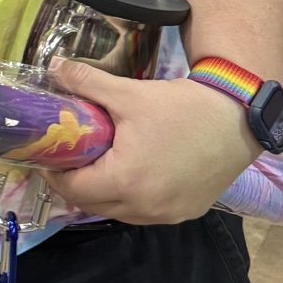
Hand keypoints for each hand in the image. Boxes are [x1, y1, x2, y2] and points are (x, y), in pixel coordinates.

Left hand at [41, 58, 260, 223]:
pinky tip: (128, 172)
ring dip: (101, 192)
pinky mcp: (184, 213)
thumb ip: (86, 82)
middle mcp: (145, 208)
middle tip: (68, 157)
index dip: (53, 173)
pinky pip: (143, 213)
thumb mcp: (128, 93)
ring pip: (117, 211)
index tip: (47, 155)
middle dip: (74, 183)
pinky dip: (128, 197)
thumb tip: (54, 67)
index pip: (73, 189)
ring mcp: (167, 215)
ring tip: (95, 163)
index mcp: (126, 182)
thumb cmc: (180, 108)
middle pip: (92, 204)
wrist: (235, 120)